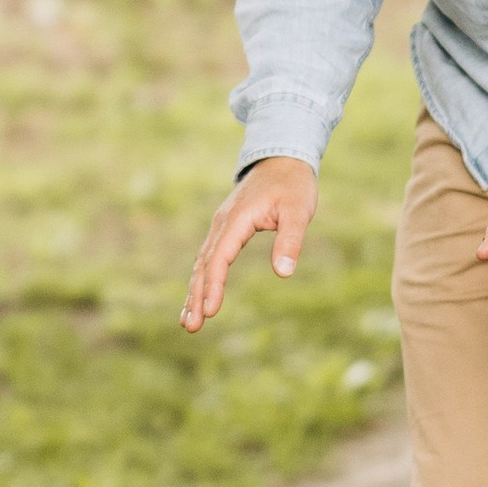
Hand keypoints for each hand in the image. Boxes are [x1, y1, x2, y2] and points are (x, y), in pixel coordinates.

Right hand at [181, 157, 316, 330]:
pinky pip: (208, 258)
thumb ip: (291, 240)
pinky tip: (198, 298)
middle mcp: (222, 224)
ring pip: (202, 263)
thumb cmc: (293, 185)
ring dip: (194, 292)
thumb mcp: (298, 211)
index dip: (214, 285)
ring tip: (188, 322)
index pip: (220, 257)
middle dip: (196, 296)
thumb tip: (284, 273)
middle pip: (204, 265)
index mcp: (236, 219)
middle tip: (191, 327)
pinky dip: (201, 279)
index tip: (211, 310)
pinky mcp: (225, 230)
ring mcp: (221, 226)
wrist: (282, 159)